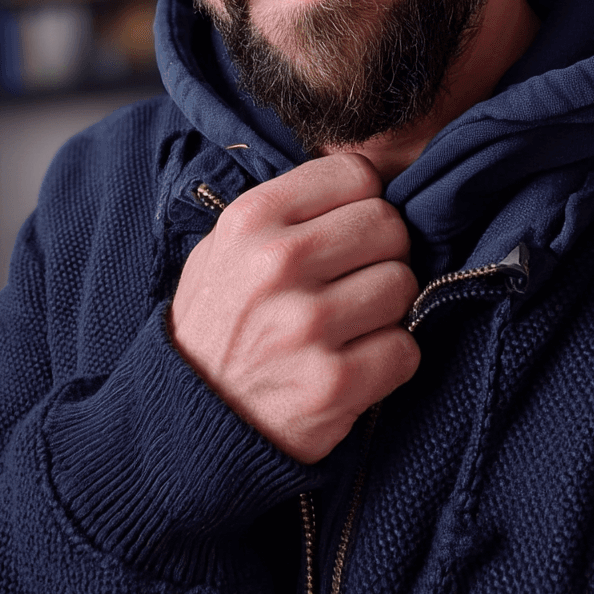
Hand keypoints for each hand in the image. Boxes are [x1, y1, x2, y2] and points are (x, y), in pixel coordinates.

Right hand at [169, 152, 419, 463]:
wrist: (187, 420)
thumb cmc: (218, 322)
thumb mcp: (223, 246)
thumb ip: (284, 209)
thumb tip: (364, 184)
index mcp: (251, 218)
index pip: (355, 174)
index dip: (362, 200)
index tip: (349, 226)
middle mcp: (278, 263)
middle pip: (388, 224)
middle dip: (382, 251)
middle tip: (356, 276)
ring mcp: (307, 325)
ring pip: (403, 284)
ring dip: (387, 307)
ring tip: (352, 321)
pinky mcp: (333, 383)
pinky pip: (405, 348)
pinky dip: (390, 357)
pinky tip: (356, 361)